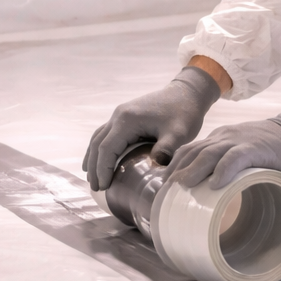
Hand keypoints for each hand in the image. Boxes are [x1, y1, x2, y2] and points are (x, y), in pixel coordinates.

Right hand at [84, 65, 221, 190]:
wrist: (187, 92)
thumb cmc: (183, 112)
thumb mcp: (179, 133)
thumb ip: (166, 149)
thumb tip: (155, 166)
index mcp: (127, 120)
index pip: (107, 148)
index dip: (102, 168)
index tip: (103, 186)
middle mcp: (119, 116)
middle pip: (98, 144)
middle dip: (95, 167)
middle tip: (96, 188)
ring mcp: (120, 114)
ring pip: (98, 138)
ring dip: (93, 158)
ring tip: (93, 179)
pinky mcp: (125, 116)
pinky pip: (106, 134)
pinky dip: (99, 148)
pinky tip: (99, 160)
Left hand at [169, 104, 280, 187]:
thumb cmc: (276, 152)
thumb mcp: (246, 157)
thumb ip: (231, 171)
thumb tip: (214, 200)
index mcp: (221, 140)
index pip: (190, 150)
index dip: (174, 166)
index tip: (163, 187)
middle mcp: (225, 138)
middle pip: (193, 152)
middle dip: (176, 170)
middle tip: (164, 191)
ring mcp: (240, 142)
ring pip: (209, 153)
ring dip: (193, 170)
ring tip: (180, 186)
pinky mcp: (257, 148)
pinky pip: (235, 157)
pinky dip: (224, 170)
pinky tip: (215, 184)